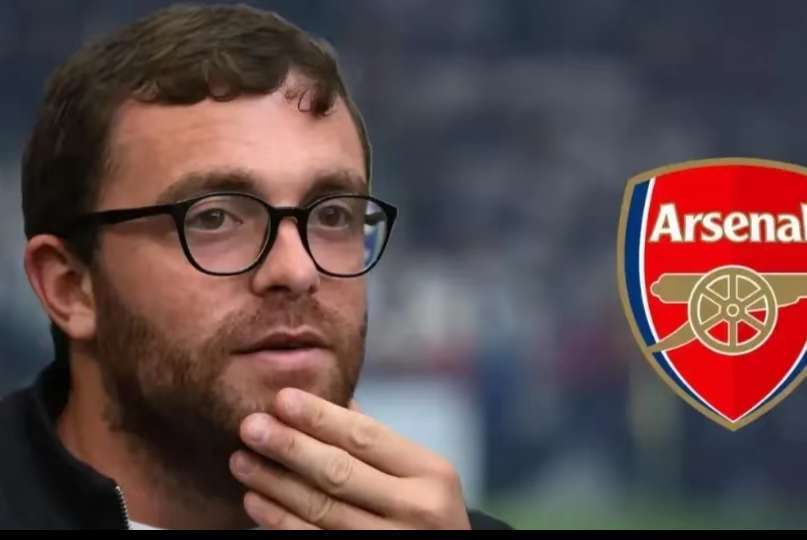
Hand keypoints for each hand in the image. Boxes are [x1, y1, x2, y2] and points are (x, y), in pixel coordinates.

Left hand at [228, 388, 471, 529]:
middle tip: (250, 426)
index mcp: (431, 472)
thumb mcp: (423, 473)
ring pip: (321, 509)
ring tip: (241, 460)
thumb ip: (380, 441)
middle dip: (289, 446)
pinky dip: (280, 520)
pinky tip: (255, 501)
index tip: (282, 399)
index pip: (365, 437)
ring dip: (274, 483)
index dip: (320, 417)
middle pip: (339, 471)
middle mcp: (415, 509)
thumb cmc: (429, 510)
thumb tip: (331, 399)